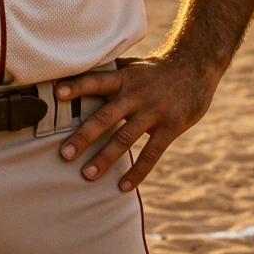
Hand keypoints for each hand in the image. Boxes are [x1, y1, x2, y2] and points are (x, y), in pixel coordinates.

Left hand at [56, 55, 220, 191]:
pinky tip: (123, 187)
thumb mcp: (132, 66)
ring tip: (87, 174)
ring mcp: (155, 111)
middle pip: (106, 116)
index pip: (97, 80)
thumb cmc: (155, 69)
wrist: (196, 66)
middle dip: (84, 136)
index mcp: (125, 77)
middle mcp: (137, 94)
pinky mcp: (171, 126)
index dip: (78, 86)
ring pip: (125, 138)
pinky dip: (137, 172)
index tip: (57, 93)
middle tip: (65, 154)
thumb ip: (109, 75)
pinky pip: (152, 153)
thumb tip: (73, 76)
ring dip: (105, 158)